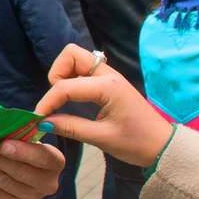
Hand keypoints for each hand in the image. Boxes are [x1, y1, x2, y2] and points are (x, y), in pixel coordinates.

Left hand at [0, 136, 63, 198]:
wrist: (20, 171)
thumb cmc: (24, 148)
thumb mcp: (25, 138)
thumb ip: (14, 133)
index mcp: (55, 162)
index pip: (43, 158)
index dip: (23, 151)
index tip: (3, 143)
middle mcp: (46, 184)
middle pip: (18, 171)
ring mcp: (30, 198)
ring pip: (1, 181)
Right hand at [34, 45, 173, 168]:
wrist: (161, 145)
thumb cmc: (136, 143)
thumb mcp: (101, 138)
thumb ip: (70, 127)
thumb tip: (43, 123)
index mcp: (108, 87)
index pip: (65, 86)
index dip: (47, 101)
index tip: (37, 118)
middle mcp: (107, 75)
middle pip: (71, 54)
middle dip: (56, 74)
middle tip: (55, 100)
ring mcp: (109, 76)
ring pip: (76, 59)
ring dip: (63, 75)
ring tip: (63, 100)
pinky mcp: (109, 82)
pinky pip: (84, 71)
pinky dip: (72, 79)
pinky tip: (72, 100)